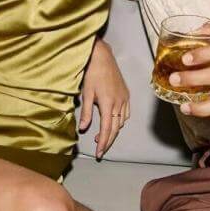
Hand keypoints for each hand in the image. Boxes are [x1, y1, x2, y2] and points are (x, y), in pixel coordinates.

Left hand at [78, 39, 129, 160]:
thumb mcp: (86, 93)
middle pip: (115, 128)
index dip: (103, 143)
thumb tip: (83, 128)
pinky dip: (120, 121)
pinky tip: (113, 123)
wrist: (102, 57)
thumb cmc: (92, 73)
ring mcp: (124, 98)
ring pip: (121, 122)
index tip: (99, 153)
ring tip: (102, 137)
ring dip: (113, 131)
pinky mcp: (126, 94)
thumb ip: (86, 112)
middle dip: (108, 141)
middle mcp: (119, 103)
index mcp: (108, 104)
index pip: (106, 129)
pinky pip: (125, 113)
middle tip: (101, 151)